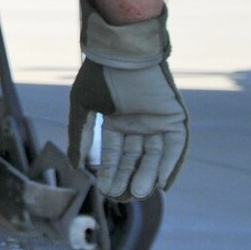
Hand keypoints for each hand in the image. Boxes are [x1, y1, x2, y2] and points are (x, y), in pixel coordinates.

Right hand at [69, 0, 187, 199]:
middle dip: (127, 177)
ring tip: (137, 193)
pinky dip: (171, 164)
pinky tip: (162, 183)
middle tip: (119, 197)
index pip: (114, 153)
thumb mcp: (81, 107)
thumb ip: (80, 136)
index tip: (104, 190)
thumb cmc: (98, 76)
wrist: (120, 52)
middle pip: (134, 159)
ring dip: (147, 175)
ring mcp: (157, 122)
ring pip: (154, 156)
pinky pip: (175, 147)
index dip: (109, 171)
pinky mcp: (174, 119)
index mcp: (116, 120)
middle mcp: (137, 124)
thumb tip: (75, 165)